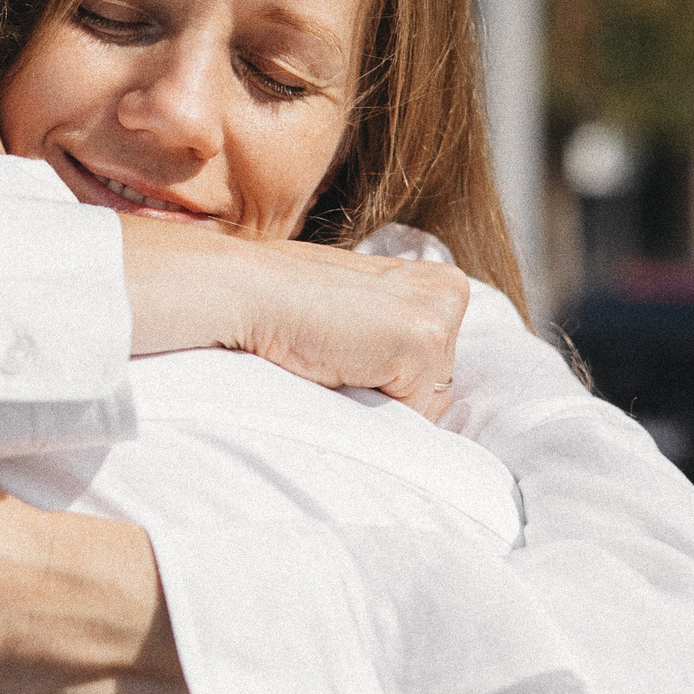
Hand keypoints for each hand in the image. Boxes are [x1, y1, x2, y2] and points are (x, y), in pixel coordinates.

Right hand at [121, 219, 468, 418]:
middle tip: (334, 355)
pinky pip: (410, 412)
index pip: (434, 370)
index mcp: (435, 282)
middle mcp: (450, 291)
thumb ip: (385, 339)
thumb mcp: (351, 316)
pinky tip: (336, 365)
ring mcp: (441, 314)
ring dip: (378, 400)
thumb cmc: (282, 304)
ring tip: (333, 358)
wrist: (244, 291)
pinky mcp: (424, 340)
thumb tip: (411, 394)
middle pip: (436, 389)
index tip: (343, 352)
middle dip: (387, 392)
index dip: (384, 381)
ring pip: (426, 405)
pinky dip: (370, 406)